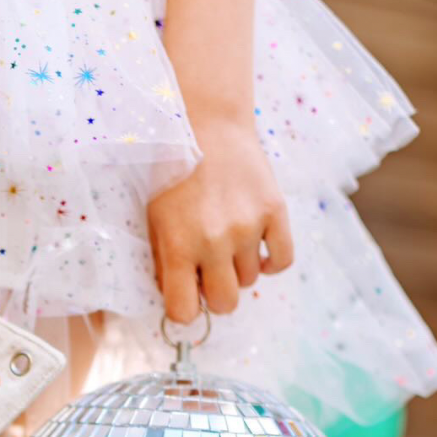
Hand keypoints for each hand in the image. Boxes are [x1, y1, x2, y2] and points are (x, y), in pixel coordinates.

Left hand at [147, 117, 293, 323]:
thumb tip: (177, 299)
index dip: (185, 309)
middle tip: (208, 272)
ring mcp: (248, 227)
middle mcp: (214, 241)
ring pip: (251, 280)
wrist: (207, 125)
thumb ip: (164, 263)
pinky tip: (257, 249)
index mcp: (178, 246)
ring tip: (228, 242)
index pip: (184, 311)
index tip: (185, 297)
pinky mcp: (275, 211)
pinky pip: (282, 260)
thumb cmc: (173, 175)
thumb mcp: (154, 220)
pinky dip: (271, 261)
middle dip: (215, 294)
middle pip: (226, 303)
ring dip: (239, 269)